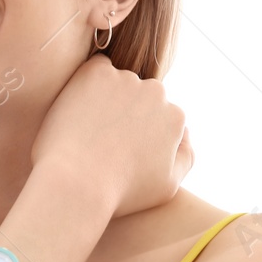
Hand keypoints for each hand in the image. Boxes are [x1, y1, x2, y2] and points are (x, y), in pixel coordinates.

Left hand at [30, 53, 192, 218]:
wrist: (77, 183)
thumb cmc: (120, 192)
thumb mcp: (167, 186)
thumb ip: (185, 156)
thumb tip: (184, 131)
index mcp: (175, 118)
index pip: (157, 116)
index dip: (136, 133)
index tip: (117, 149)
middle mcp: (156, 93)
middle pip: (140, 95)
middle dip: (124, 111)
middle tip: (100, 138)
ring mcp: (126, 80)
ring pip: (117, 82)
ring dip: (105, 97)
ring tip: (86, 130)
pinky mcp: (96, 73)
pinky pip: (96, 69)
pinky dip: (87, 83)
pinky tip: (78, 109)